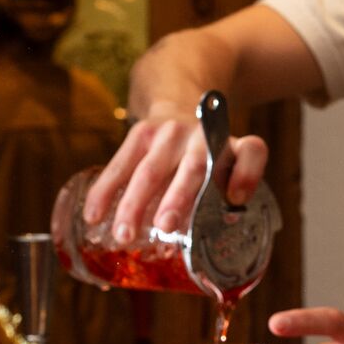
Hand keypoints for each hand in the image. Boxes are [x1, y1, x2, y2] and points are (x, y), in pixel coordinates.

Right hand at [82, 103, 267, 240]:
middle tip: (165, 227)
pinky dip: (104, 191)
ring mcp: (169, 133)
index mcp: (232, 147)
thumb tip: (227, 221)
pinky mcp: (140, 134)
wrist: (180, 107)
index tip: (237, 199)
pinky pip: (119, 165)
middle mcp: (203, 136)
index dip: (247, 175)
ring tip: (124, 236)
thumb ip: (235, 191)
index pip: (251, 152)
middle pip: (193, 169)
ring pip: (149, 170)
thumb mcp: (231, 165)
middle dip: (178, 199)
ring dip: (134, 204)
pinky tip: (93, 215)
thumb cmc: (208, 155)